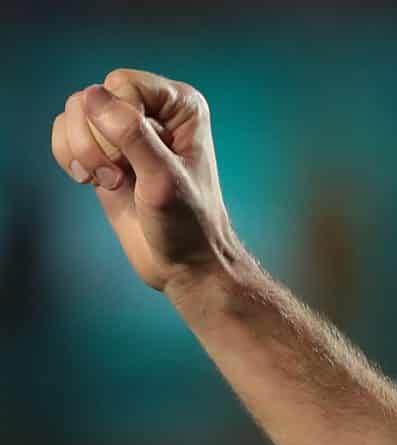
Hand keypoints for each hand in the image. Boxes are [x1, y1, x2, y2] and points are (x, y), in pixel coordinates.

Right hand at [49, 70, 238, 293]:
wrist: (183, 263)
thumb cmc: (187, 224)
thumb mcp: (163, 179)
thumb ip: (132, 135)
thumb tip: (92, 96)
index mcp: (180, 105)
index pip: (122, 84)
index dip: (119, 121)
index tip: (139, 161)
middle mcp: (151, 108)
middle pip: (92, 97)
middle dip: (97, 141)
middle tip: (120, 178)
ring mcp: (123, 128)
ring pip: (73, 113)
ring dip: (83, 152)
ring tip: (111, 182)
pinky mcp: (101, 149)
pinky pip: (63, 132)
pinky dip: (69, 157)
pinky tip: (92, 181)